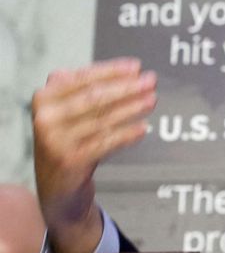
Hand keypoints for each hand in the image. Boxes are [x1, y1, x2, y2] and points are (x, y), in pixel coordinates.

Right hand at [31, 58, 156, 252]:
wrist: (56, 186)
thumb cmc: (69, 140)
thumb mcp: (69, 111)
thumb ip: (88, 88)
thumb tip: (129, 71)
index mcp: (44, 99)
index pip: (83, 79)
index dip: (112, 71)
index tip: (136, 67)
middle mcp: (46, 119)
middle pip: (95, 98)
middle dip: (127, 88)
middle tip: (151, 81)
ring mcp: (56, 142)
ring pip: (103, 119)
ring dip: (132, 108)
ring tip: (152, 100)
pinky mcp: (71, 161)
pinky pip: (106, 143)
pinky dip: (127, 134)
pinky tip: (144, 128)